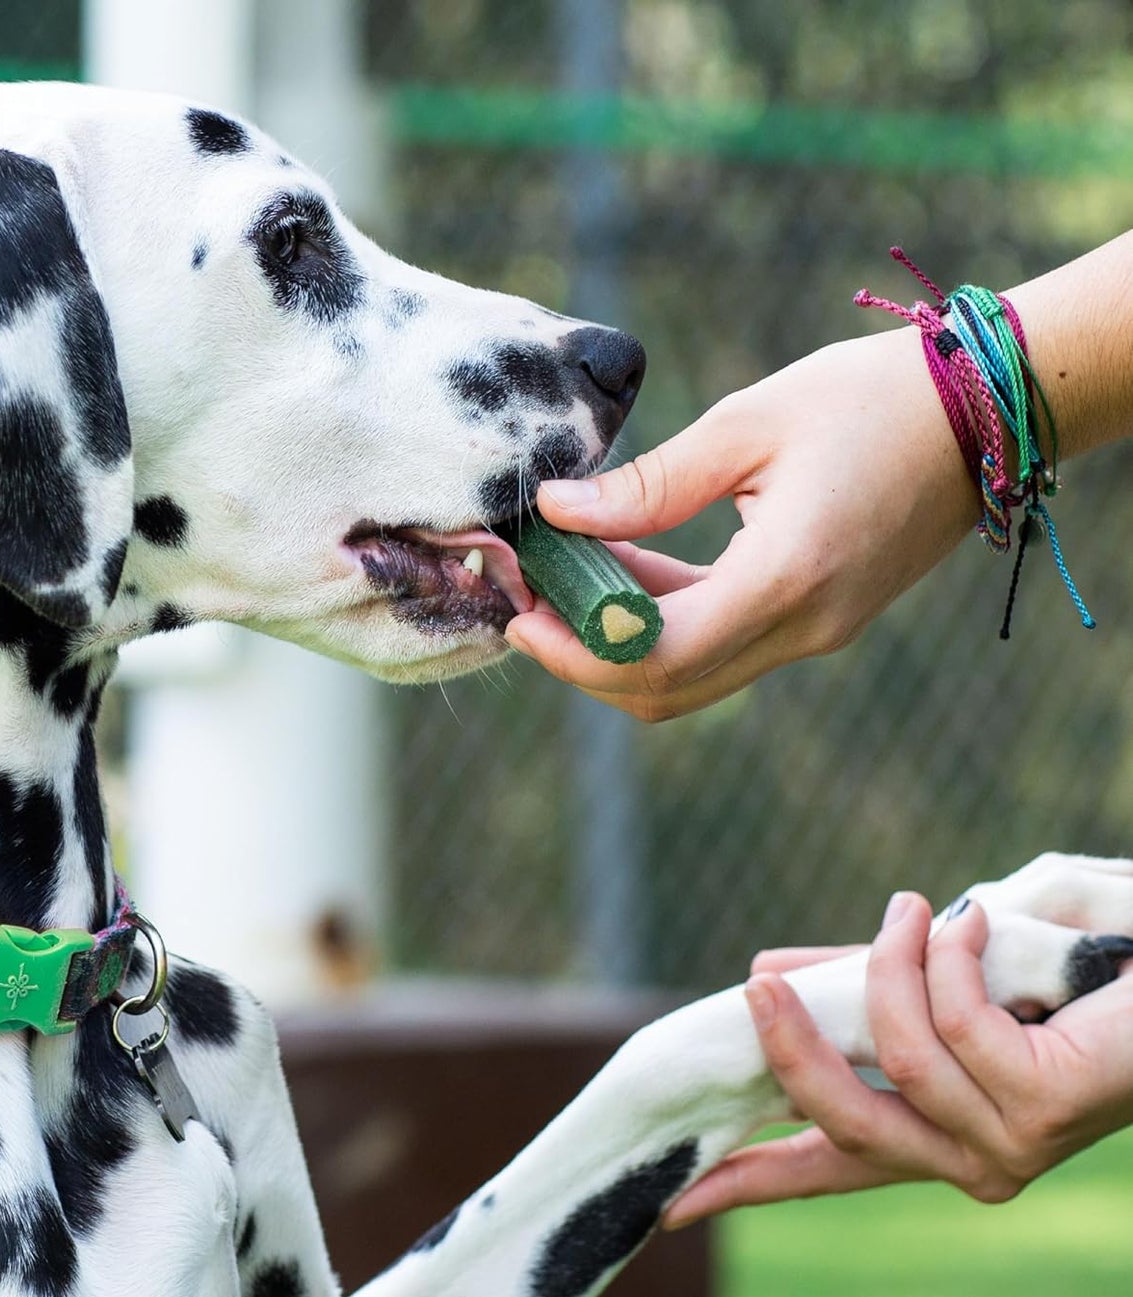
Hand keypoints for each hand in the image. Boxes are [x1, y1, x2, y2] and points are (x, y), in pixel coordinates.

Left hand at [504, 327, 977, 719]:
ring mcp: (817, 633)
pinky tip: (627, 570)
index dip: (575, 650)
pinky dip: (666, 624)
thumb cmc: (872, 398)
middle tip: (527, 603)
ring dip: (621, 643)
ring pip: (692, 677)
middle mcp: (805, 626)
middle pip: (665, 689)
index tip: (521, 614)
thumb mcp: (749, 424)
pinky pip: (724, 647)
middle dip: (583, 659)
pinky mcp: (821, 621)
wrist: (986, 410)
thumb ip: (649, 483)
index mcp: (786, 577)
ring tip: (566, 577)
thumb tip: (557, 511)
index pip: (655, 657)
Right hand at [662, 893, 1132, 1226]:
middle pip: (838, 1120)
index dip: (747, 1183)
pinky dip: (946, 958)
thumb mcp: (936, 975)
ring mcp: (1005, 1144)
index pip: (825, 1167)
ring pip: (896, 1056)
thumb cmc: (1069, 970)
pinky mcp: (1040, 1106)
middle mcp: (966, 1162)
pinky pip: (952, 1022)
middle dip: (787, 1045)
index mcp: (935, 1139)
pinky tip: (971, 923)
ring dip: (888, 964)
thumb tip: (764, 969)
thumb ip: (861, 983)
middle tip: (761, 980)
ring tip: (910, 908)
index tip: (674, 1204)